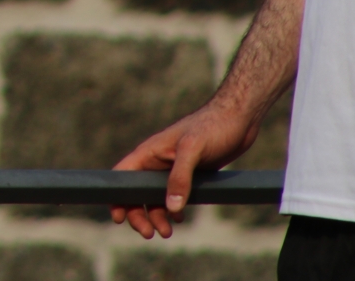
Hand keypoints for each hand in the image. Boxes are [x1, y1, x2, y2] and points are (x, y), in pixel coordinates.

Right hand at [109, 99, 261, 237]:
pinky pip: (174, 196)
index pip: (123, 176)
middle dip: (139, 214)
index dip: (117, 197)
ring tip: (167, 232)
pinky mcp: (189, 175)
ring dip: (157, 216)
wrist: (237, 120)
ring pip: (156, 198)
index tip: (118, 218)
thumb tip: (171, 208)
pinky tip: (180, 218)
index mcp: (149, 152)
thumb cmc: (211, 127)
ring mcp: (172, 169)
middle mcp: (157, 162)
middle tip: (149, 234)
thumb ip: (180, 178)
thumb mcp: (192, 150)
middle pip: (137, 192)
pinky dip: (173, 210)